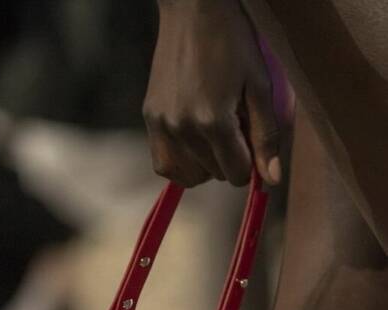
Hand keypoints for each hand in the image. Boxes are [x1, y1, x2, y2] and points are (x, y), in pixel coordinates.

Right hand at [143, 0, 291, 186]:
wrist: (192, 9)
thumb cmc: (233, 42)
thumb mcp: (260, 86)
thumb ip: (266, 136)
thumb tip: (272, 180)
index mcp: (214, 122)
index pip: (236, 174)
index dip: (250, 163)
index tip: (251, 139)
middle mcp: (184, 129)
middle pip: (215, 176)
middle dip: (229, 158)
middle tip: (232, 124)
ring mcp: (163, 126)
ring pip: (190, 176)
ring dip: (206, 164)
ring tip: (212, 133)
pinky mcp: (151, 119)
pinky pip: (164, 165)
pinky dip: (181, 163)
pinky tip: (192, 142)